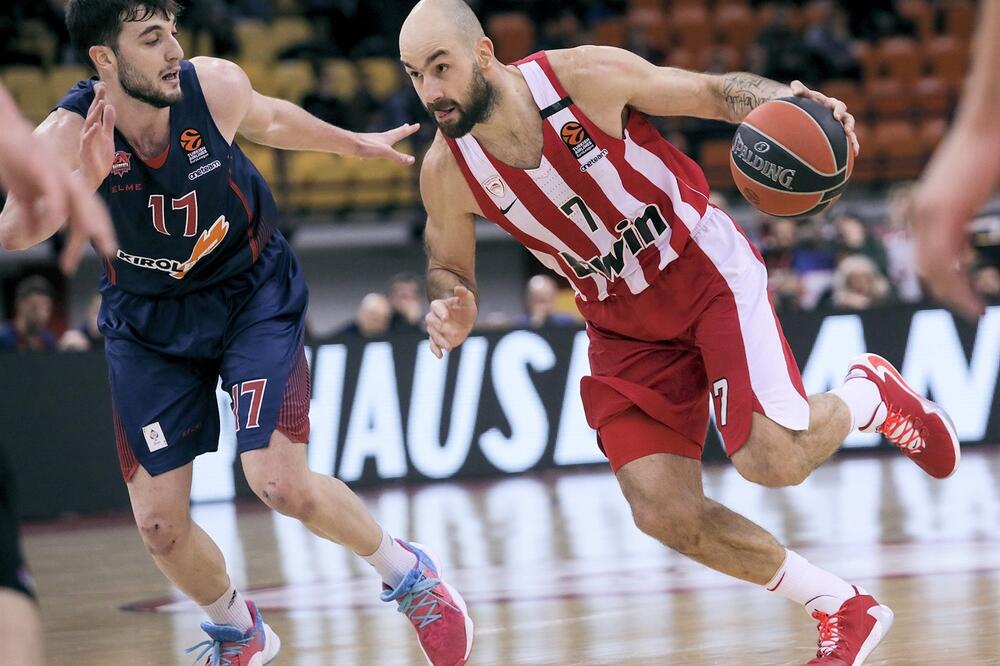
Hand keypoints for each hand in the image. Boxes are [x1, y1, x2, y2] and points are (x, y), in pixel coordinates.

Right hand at [0, 85, 115, 273]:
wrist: (2, 132)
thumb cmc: (14, 162)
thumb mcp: (24, 194)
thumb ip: (31, 215)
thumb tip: (30, 236)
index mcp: (68, 186)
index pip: (92, 210)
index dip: (102, 228)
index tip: (108, 249)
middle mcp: (68, 180)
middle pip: (93, 208)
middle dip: (103, 231)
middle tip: (109, 252)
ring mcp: (57, 173)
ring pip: (79, 204)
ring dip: (82, 228)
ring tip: (78, 249)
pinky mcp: (42, 169)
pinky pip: (55, 195)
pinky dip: (54, 215)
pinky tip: (52, 229)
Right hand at [79, 82, 116, 188]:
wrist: (93, 176)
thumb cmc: (99, 157)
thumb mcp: (107, 137)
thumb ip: (108, 122)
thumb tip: (110, 105)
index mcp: (95, 128)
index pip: (96, 110)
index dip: (99, 98)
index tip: (103, 85)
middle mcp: (89, 132)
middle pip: (92, 113)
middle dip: (97, 100)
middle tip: (102, 87)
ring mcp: (86, 141)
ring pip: (89, 124)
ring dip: (95, 113)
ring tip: (101, 102)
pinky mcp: (85, 151)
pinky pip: (87, 140)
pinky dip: (91, 132)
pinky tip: (96, 125)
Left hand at [352, 123, 420, 164]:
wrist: (349, 145)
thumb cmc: (367, 147)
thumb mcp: (386, 153)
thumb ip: (398, 157)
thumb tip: (412, 160)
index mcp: (388, 138)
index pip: (402, 133)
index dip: (410, 130)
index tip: (417, 124)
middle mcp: (381, 138)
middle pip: (394, 133)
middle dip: (401, 130)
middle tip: (406, 126)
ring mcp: (373, 141)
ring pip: (384, 138)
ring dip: (390, 137)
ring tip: (391, 138)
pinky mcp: (366, 145)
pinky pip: (375, 146)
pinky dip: (378, 146)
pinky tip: (374, 151)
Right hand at [425, 285, 476, 357]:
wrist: (465, 320)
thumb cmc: (465, 308)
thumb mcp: (468, 301)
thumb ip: (464, 294)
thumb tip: (458, 288)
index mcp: (440, 305)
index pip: (435, 306)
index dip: (439, 312)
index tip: (446, 317)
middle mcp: (434, 316)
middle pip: (431, 321)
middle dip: (441, 327)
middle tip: (456, 332)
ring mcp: (435, 328)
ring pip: (432, 333)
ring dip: (440, 340)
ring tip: (450, 347)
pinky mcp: (437, 338)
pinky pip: (432, 344)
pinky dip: (435, 349)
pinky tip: (440, 355)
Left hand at [790, 80, 858, 156]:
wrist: (802, 106)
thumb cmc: (801, 100)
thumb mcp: (800, 94)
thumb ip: (798, 89)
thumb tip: (795, 88)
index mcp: (830, 104)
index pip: (838, 106)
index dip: (839, 110)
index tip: (836, 116)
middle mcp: (837, 114)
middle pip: (847, 118)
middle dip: (849, 125)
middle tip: (848, 131)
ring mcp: (837, 125)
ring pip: (849, 132)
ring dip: (853, 140)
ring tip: (855, 149)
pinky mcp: (836, 134)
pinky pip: (845, 142)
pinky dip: (850, 149)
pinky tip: (853, 158)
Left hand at [909, 120, 997, 321]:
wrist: (990, 122)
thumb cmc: (989, 151)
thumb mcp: (971, 193)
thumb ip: (961, 220)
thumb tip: (962, 245)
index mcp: (924, 210)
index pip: (926, 255)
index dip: (942, 280)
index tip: (963, 297)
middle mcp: (920, 214)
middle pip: (926, 268)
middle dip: (948, 293)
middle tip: (972, 311)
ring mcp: (928, 214)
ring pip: (933, 271)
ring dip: (953, 296)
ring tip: (975, 312)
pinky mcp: (943, 214)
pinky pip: (944, 262)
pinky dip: (957, 286)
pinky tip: (976, 301)